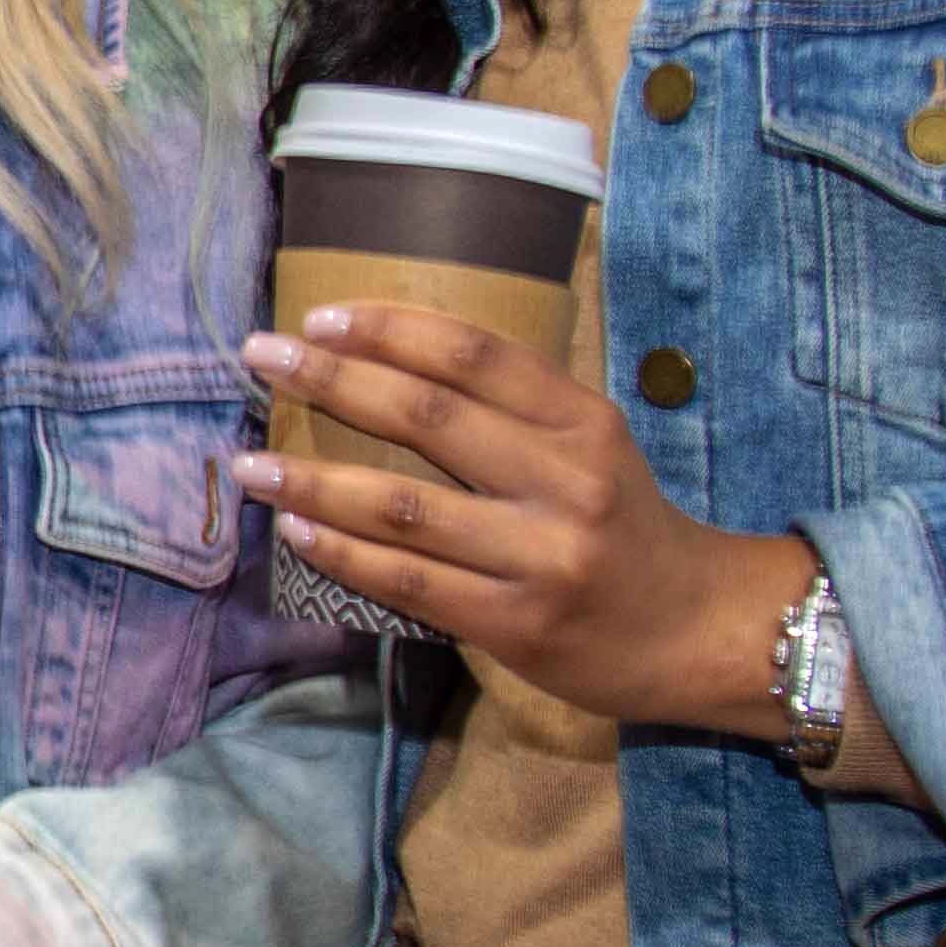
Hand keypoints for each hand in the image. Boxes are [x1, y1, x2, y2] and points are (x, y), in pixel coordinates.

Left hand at [238, 302, 816, 739]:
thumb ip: (512, 411)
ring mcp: (540, 556)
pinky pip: (410, 581)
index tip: (320, 315)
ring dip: (315, 480)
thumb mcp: (592, 447)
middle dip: (332, 378)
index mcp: (583, 422)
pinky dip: (344, 552)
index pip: (473, 355)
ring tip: (248, 462)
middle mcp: (565, 482)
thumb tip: (386, 366)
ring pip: (405, 506)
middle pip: (428, 417)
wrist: (697, 631)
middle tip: (262, 355)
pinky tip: (298, 529)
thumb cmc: (625, 527)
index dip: (390, 327)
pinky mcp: (516, 623)